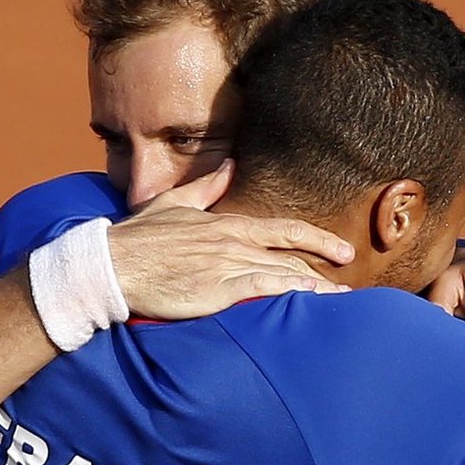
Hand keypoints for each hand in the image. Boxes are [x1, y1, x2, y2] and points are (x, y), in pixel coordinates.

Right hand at [108, 160, 353, 317]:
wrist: (114, 264)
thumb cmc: (139, 239)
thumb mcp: (173, 203)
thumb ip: (206, 187)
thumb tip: (229, 165)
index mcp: (226, 224)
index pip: (283, 229)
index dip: (317, 239)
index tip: (342, 249)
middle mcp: (233, 242)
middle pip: (291, 253)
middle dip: (324, 263)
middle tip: (350, 279)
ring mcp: (226, 265)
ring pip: (282, 274)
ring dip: (314, 287)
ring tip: (340, 299)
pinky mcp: (216, 289)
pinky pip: (261, 289)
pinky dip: (288, 292)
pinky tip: (308, 298)